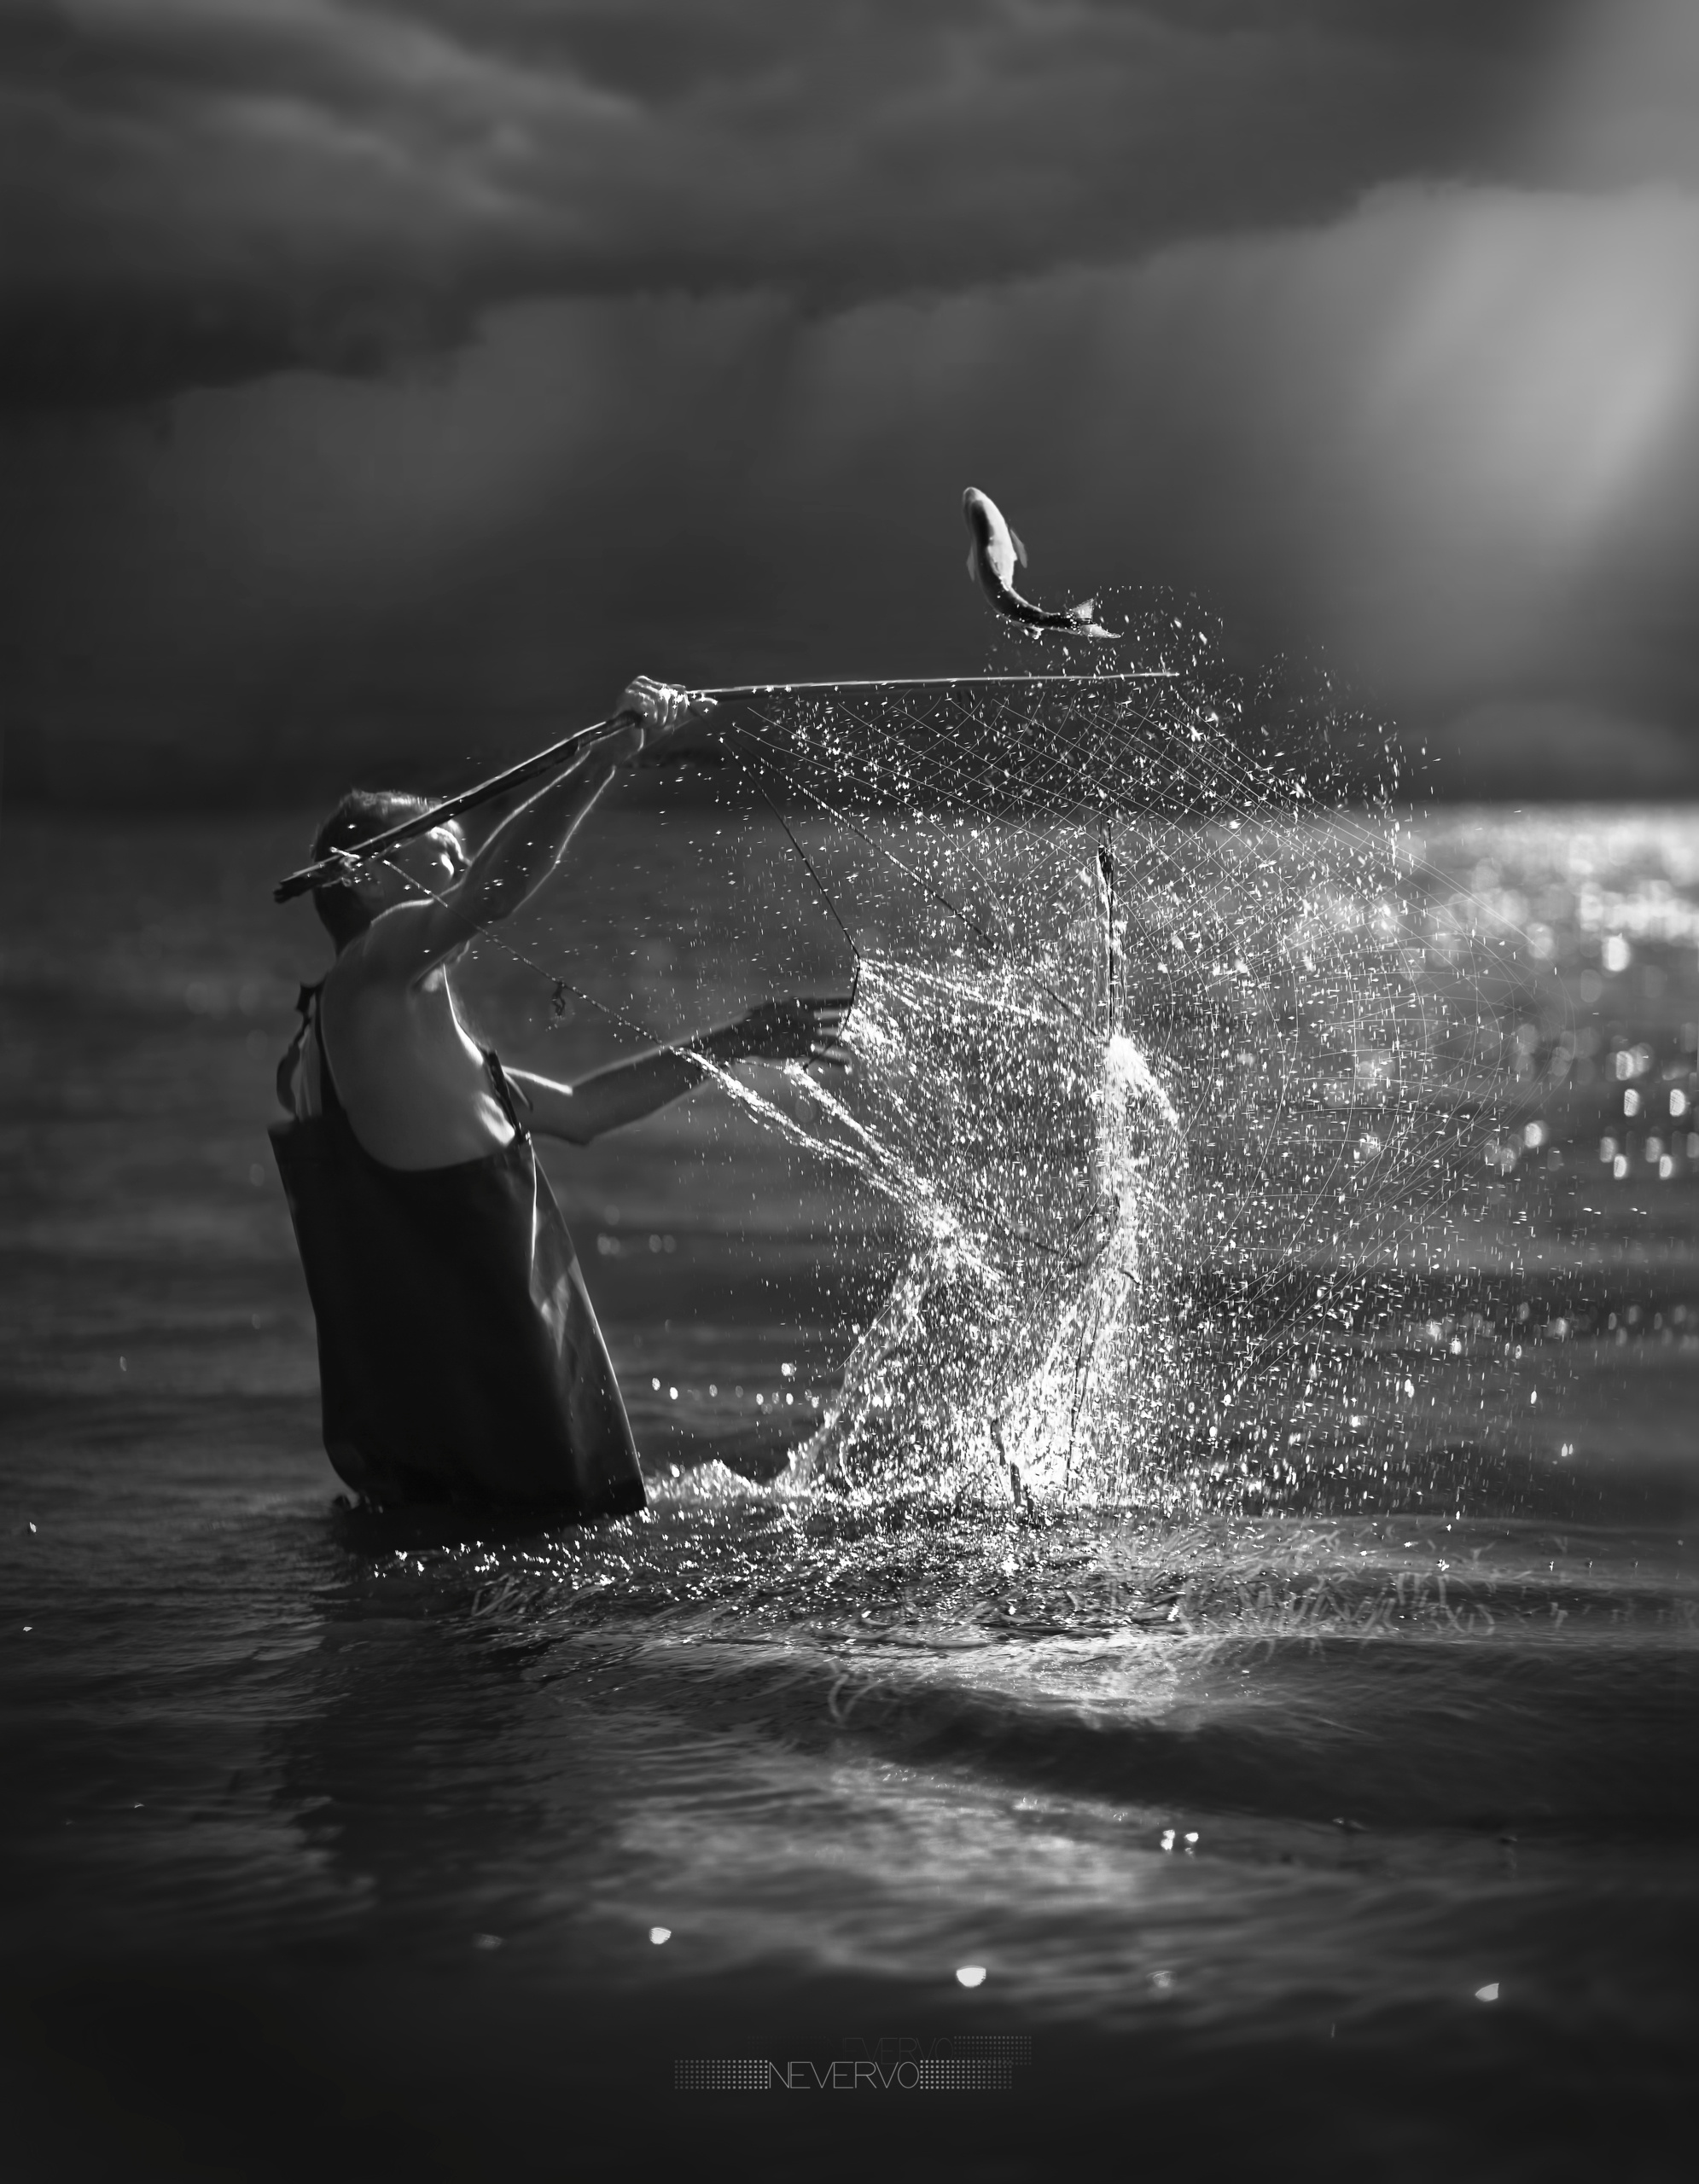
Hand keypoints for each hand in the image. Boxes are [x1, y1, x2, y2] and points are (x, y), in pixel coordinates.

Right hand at [611, 675, 716, 756]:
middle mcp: (644, 682)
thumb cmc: (646, 732)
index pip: (680, 692)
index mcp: (655, 685)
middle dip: (667, 717)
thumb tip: (713, 703)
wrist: (626, 744)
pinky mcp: (626, 697)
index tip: (669, 720)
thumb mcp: (673, 720)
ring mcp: (634, 688)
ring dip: (657, 720)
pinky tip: (639, 723)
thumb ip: (691, 711)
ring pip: (661, 702)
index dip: (679, 710)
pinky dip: (648, 720)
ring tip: (646, 724)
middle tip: (655, 724)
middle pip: (671, 697)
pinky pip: (649, 708)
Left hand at [715, 996, 853, 1066]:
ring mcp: (803, 1037)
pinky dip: (833, 1062)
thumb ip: (790, 1013)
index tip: (855, 1001)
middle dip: (846, 1022)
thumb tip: (810, 1018)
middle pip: (831, 1021)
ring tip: (858, 1051)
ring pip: (828, 1041)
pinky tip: (847, 1067)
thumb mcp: (771, 1012)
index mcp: (799, 1007)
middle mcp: (805, 1021)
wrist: (740, 1041)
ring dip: (842, 1047)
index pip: (824, 1003)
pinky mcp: (799, 1052)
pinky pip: (820, 1057)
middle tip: (864, 1024)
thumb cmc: (753, 1021)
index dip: (839, 1003)